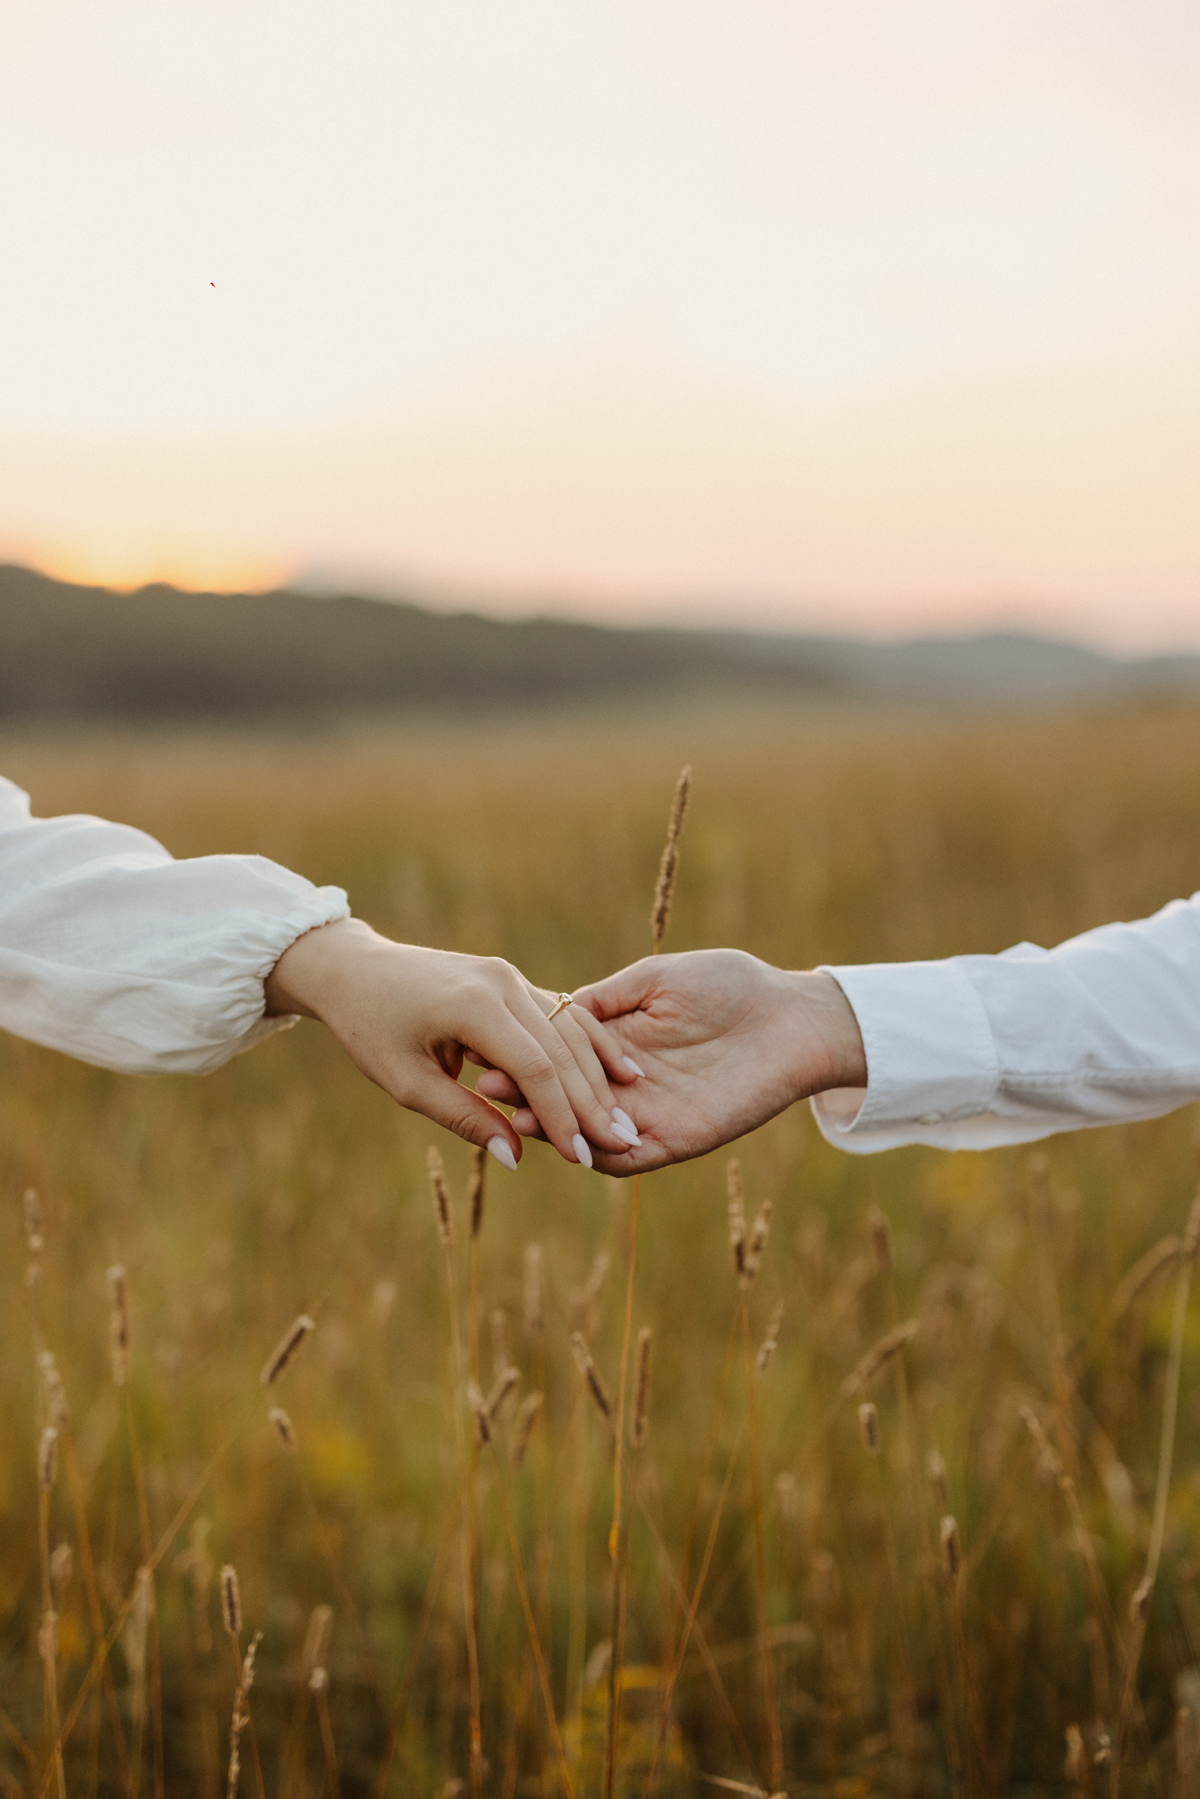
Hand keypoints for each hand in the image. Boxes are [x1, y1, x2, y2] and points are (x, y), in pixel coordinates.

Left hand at [264, 918, 639, 1169]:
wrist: (355, 970)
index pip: (536, 1070)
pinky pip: (561, 1014)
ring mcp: (511, 976)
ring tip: (622, 1119)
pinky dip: (589, 1045)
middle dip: (591, 1102)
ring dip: (597, 1076)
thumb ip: (465, 1117)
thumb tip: (516, 1156)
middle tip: (620, 1144)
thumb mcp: (408, 1083)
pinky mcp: (513, 979)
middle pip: (562, 1050)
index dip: (561, 1118)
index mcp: (474, 1005)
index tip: (580, 1158)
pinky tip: (622, 1072)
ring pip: (570, 1030)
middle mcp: (502, 982)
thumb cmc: (371, 1029)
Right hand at [476, 949, 865, 1172]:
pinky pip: (632, 1160)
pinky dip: (601, 1156)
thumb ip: (607, 997)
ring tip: (520, 1117)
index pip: (559, 1058)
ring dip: (555, 1130)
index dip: (524, 1056)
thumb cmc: (733, 985)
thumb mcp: (657, 979)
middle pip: (565, 1099)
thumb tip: (556, 1006)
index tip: (485, 1047)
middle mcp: (627, 1084)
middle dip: (526, 1095)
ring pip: (589, 1134)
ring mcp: (651, 1115)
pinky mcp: (679, 1139)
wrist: (792, 1017)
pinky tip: (575, 1144)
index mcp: (618, 1043)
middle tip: (489, 1086)